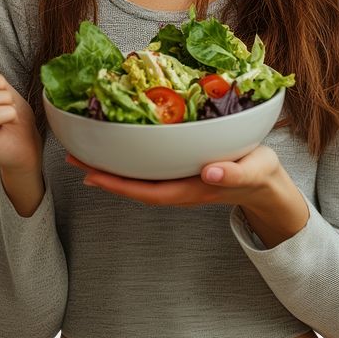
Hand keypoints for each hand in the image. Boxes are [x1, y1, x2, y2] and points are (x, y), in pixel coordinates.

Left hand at [65, 143, 280, 207]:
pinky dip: (127, 158)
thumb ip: (233, 174)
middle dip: (102, 173)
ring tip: (83, 150)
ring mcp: (176, 180)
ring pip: (136, 176)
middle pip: (132, 185)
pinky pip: (147, 167)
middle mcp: (177, 187)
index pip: (146, 191)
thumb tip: (209, 174)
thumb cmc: (259, 175)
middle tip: (72, 156)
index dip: (118, 184)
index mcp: (191, 190)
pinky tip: (115, 146)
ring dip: (110, 166)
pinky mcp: (178, 169)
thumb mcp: (252, 172)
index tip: (91, 174)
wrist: (266, 183)